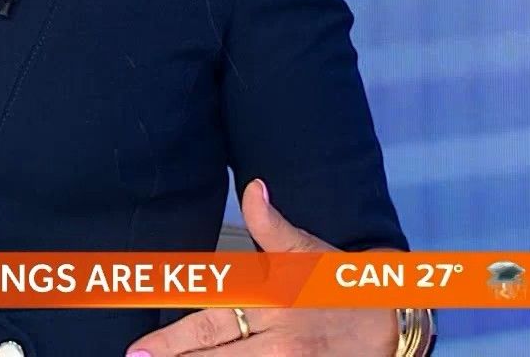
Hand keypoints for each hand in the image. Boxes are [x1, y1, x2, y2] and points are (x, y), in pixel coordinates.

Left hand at [122, 179, 397, 355]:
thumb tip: (253, 188)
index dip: (171, 339)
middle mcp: (275, 340)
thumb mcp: (304, 249)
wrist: (390, 320)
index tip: (139, 348)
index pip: (209, 323)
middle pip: (213, 356)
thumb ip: (270, 224)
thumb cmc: (337, 283)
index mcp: (269, 303)